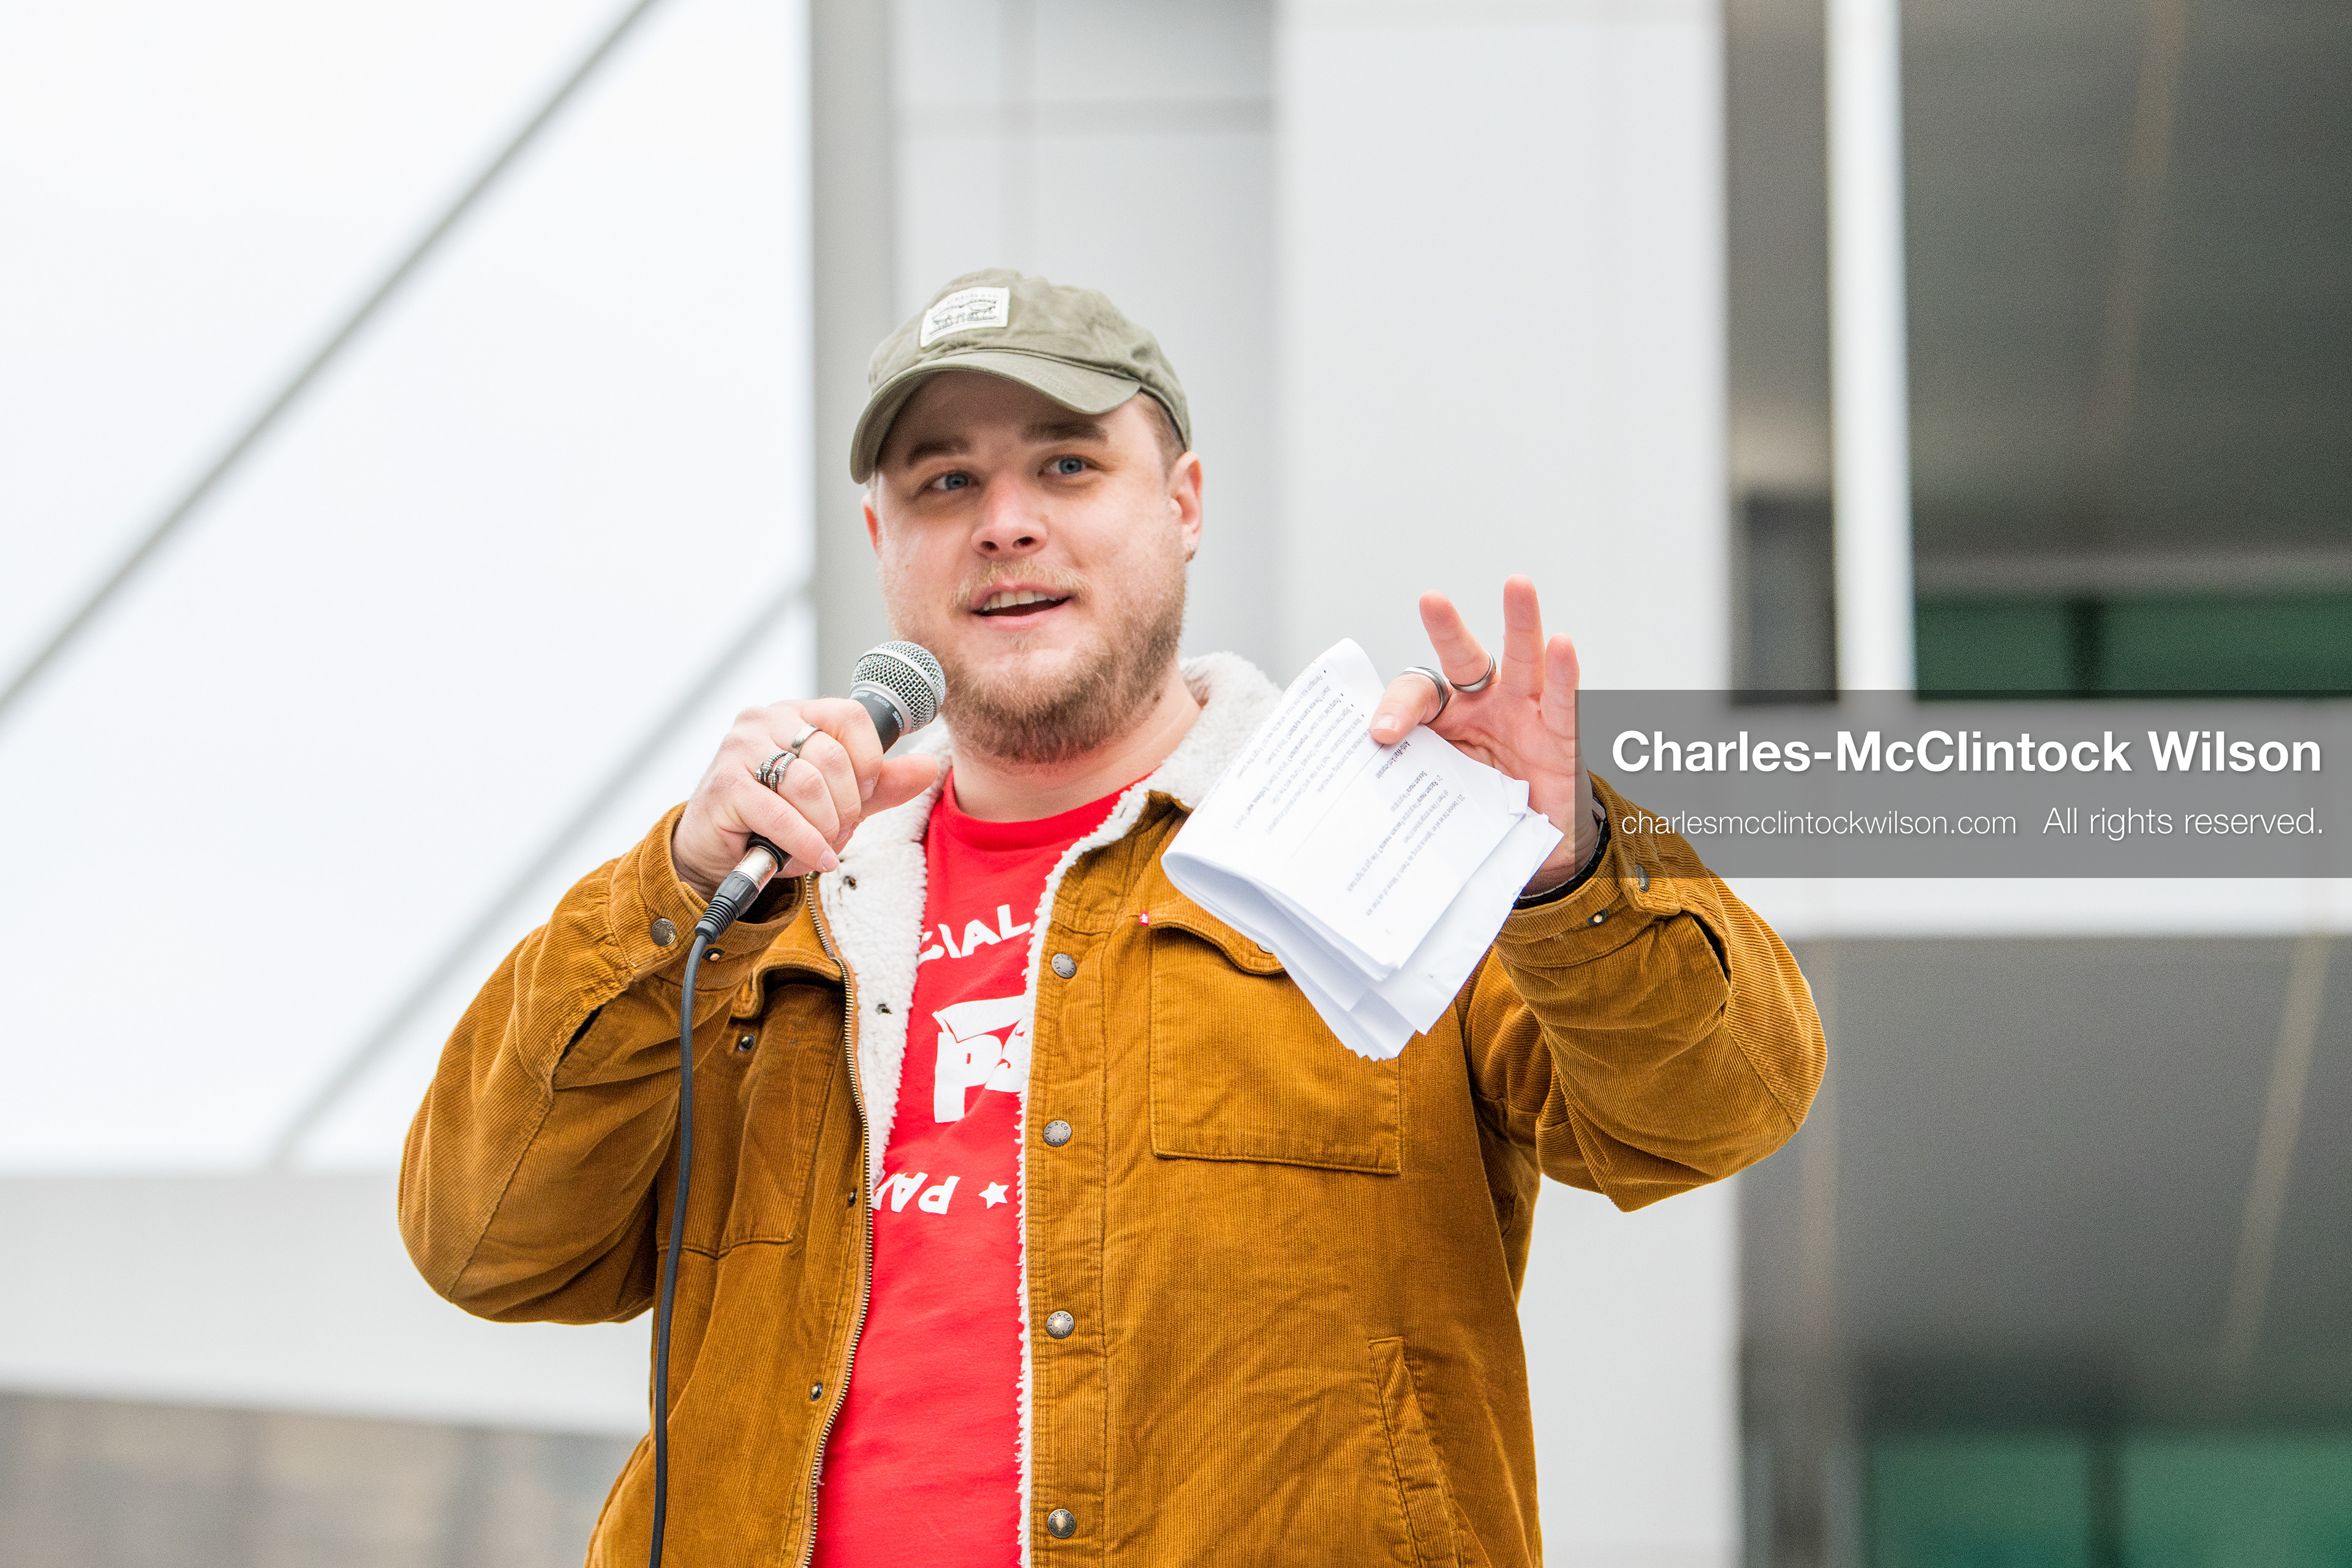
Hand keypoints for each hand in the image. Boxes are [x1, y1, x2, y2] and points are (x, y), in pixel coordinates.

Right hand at [672, 700, 940, 897]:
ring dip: (826, 826)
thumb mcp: (837, 801)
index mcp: (797, 713)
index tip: (865, 792)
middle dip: (847, 805)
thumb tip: (927, 766)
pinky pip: (781, 814)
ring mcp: (740, 749)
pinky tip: (815, 859)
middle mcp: (765, 721)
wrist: (718, 852)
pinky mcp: (725, 786)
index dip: (869, 759)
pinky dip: (806, 843)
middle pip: (832, 755)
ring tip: (823, 845)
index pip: (851, 715)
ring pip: (809, 784)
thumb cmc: (776, 820)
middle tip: (840, 830)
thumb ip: (880, 784)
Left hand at [1368, 576, 1596, 893]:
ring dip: (1521, 623)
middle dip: (1449, 630)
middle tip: (1431, 601)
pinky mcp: (1559, 738)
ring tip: (1517, 585)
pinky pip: (1561, 703)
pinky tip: (1561, 645)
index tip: (1382, 734)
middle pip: (1466, 659)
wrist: (1528, 842)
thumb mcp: (1435, 789)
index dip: (1398, 709)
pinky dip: (1563, 674)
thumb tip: (1365, 766)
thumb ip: (1408, 771)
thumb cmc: (1479, 804)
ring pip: (1523, 661)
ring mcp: (1524, 716)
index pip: (1418, 695)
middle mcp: (1485, 706)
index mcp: (1446, 716)